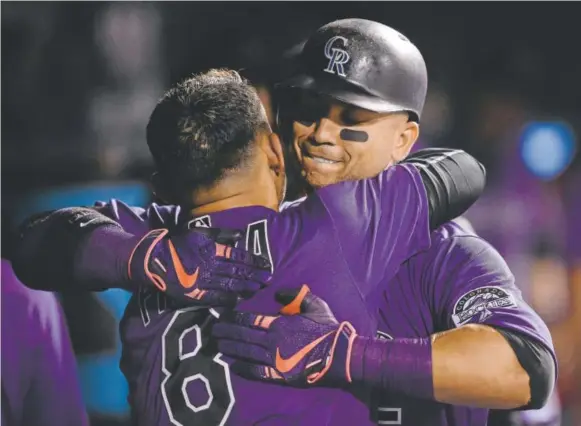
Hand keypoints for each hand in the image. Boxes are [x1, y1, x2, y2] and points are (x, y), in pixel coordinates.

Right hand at [128, 227, 271, 306]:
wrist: (154, 260)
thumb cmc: (179, 244)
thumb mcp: (199, 232)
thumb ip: (221, 234)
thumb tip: (240, 234)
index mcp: (211, 249)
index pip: (238, 255)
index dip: (254, 261)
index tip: (267, 264)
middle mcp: (209, 265)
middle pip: (237, 271)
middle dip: (255, 276)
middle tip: (269, 279)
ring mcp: (202, 281)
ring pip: (229, 285)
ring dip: (246, 287)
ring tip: (258, 288)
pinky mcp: (194, 294)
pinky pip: (214, 298)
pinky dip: (228, 299)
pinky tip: (239, 300)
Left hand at [212, 285, 356, 385]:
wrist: (339, 355)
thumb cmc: (327, 328)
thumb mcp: (314, 304)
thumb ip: (296, 295)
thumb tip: (278, 292)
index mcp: (279, 323)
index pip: (250, 319)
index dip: (235, 317)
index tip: (223, 315)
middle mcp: (273, 340)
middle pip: (243, 335)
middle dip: (226, 332)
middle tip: (213, 331)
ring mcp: (275, 359)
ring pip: (246, 352)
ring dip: (231, 348)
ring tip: (218, 346)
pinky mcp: (279, 374)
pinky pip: (257, 372)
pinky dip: (244, 369)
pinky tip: (233, 366)